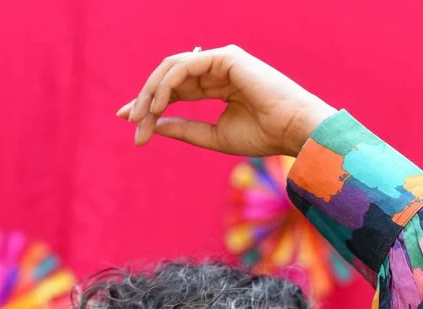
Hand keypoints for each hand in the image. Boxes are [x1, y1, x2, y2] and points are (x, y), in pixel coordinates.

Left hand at [115, 45, 336, 157]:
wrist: (293, 131)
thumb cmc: (263, 136)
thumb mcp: (214, 136)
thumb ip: (185, 129)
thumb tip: (155, 126)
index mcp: (216, 85)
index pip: (175, 90)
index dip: (149, 104)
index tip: (130, 123)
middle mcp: (216, 69)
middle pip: (168, 79)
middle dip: (145, 100)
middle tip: (130, 123)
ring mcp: (219, 60)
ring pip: (171, 69)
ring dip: (151, 93)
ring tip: (140, 118)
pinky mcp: (224, 57)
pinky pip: (184, 67)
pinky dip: (167, 86)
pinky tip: (158, 107)